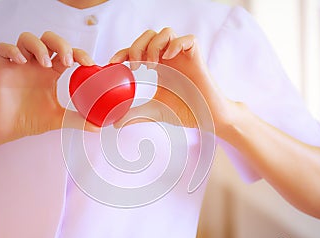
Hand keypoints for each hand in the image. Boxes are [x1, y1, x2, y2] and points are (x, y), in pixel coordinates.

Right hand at [0, 31, 98, 145]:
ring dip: (39, 46)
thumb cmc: (32, 121)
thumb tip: (98, 127)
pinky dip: (12, 50)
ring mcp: (19, 64)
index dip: (79, 53)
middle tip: (67, 61)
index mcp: (52, 72)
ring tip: (45, 65)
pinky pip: (2, 47)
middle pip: (49, 38)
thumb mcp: (59, 119)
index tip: (89, 64)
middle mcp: (36, 64)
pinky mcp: (2, 67)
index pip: (68, 53)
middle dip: (61, 44)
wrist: (8, 130)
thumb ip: (78, 120)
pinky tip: (21, 62)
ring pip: (27, 38)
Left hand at [110, 28, 236, 134]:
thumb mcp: (154, 111)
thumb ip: (135, 114)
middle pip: (150, 35)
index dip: (123, 51)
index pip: (137, 49)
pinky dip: (176, 45)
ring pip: (167, 32)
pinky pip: (188, 39)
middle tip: (136, 65)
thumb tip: (115, 122)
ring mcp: (183, 56)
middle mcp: (170, 57)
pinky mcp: (197, 58)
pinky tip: (168, 58)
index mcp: (159, 65)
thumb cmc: (185, 111)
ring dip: (155, 45)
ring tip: (152, 65)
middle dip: (138, 45)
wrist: (207, 118)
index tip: (112, 63)